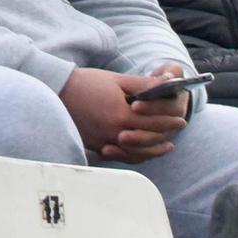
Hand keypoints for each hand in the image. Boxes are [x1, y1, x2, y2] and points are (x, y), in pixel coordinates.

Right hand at [59, 67, 185, 163]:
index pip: (154, 124)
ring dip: (154, 150)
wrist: (55, 90)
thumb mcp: (117, 81)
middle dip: (166, 135)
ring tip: (166, 145)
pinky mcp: (96, 147)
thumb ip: (144, 85)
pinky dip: (135, 155)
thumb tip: (168, 83)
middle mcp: (114, 133)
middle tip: (179, 129)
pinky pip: (121, 156)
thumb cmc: (87, 83)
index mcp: (122, 116)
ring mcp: (104, 142)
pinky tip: (144, 151)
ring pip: (136, 153)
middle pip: (148, 140)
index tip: (182, 119)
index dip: (170, 122)